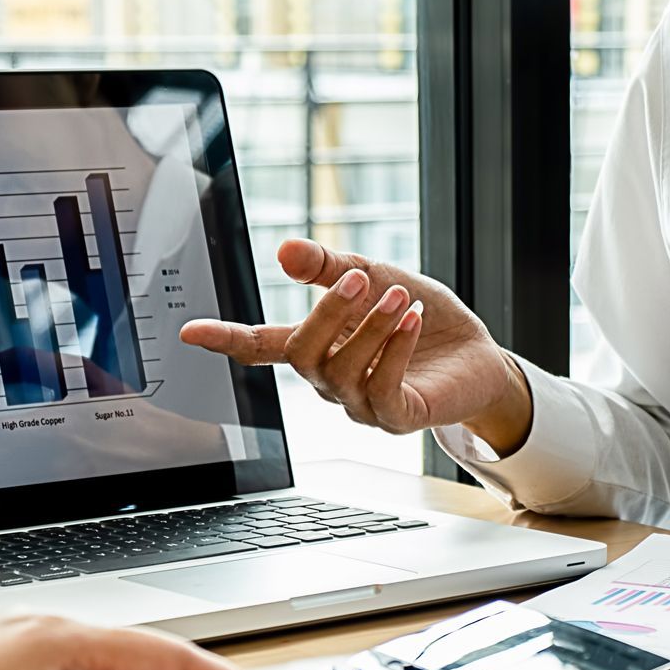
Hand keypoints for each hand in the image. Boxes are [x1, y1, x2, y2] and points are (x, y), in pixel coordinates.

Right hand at [178, 239, 535, 453]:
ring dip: (370, 328)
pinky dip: (394, 352)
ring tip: (400, 296)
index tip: (191, 332)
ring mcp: (361, 404)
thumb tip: (285, 250)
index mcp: (320, 348)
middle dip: (326, 314)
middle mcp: (332, 381)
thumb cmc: (425, 321)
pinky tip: (412, 322)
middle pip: (302, 355)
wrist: (479, 358)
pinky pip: (381, 391)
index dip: (227, 339)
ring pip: (342, 372)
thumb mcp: (377, 277)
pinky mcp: (396, 418)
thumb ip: (331, 267)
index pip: (263, 346)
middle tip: (356, 278)